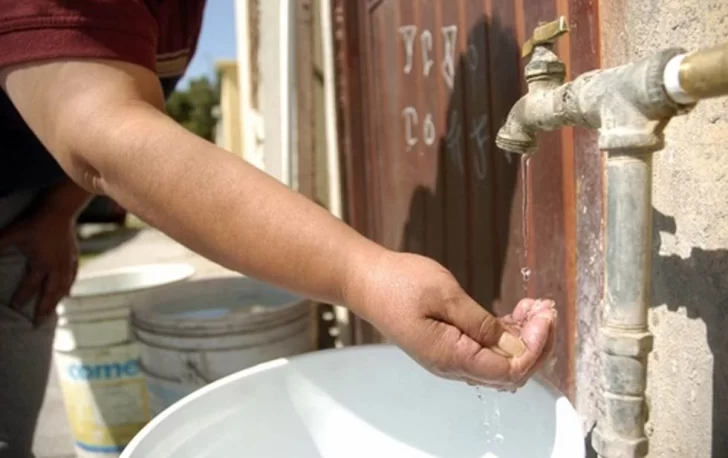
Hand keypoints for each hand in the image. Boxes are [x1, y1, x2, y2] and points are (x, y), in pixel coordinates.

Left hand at [0, 210, 78, 323]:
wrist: (61, 211)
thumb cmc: (36, 222)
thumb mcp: (13, 234)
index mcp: (42, 264)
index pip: (30, 286)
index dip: (21, 297)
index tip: (14, 307)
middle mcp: (57, 268)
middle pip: (50, 293)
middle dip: (43, 309)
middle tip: (38, 324)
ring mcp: (67, 263)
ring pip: (63, 288)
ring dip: (56, 302)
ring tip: (51, 313)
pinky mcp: (74, 257)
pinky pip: (72, 278)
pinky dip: (69, 288)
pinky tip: (67, 293)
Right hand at [345, 251, 555, 389]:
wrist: (366, 281)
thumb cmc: (399, 284)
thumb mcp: (445, 295)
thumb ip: (481, 324)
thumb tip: (515, 345)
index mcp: (452, 357)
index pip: (510, 370)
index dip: (535, 347)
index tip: (543, 316)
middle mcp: (453, 365)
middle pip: (510, 371)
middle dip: (537, 344)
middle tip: (546, 310)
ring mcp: (451, 357)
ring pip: (501, 361)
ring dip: (524, 338)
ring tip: (535, 306)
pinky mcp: (449, 345)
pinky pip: (486, 349)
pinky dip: (506, 334)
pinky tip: (517, 312)